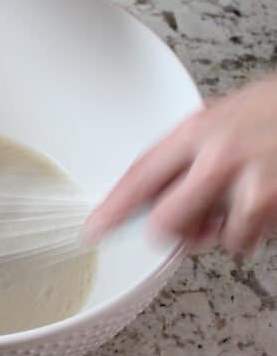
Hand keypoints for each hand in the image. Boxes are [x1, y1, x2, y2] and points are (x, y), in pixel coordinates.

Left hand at [86, 75, 276, 254]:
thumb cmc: (273, 113)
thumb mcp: (218, 119)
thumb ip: (182, 157)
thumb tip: (150, 197)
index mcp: (196, 131)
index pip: (140, 176)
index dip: (113, 208)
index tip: (95, 229)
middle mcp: (217, 158)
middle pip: (164, 222)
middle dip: (170, 229)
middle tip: (186, 220)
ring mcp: (249, 185)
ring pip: (208, 238)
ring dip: (219, 231)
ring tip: (239, 199)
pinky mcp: (271, 207)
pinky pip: (243, 242)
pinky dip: (248, 232)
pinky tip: (260, 203)